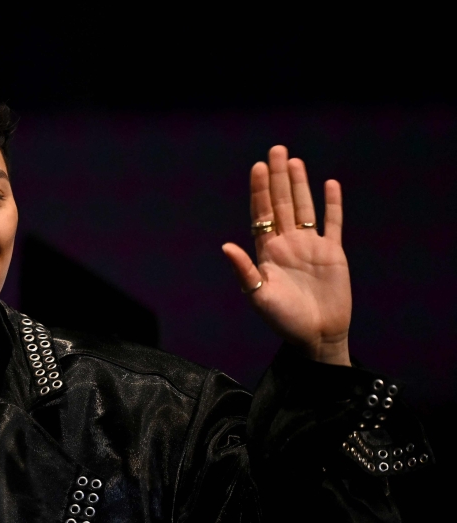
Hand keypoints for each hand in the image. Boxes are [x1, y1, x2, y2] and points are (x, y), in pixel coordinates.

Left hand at [222, 146, 351, 365]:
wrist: (316, 335)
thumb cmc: (283, 320)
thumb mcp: (258, 296)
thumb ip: (244, 270)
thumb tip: (225, 246)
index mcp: (267, 251)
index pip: (262, 213)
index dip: (259, 190)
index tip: (257, 167)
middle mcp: (287, 243)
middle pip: (282, 203)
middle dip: (277, 177)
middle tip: (275, 150)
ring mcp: (311, 246)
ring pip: (305, 208)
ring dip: (300, 185)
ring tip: (294, 161)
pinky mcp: (333, 253)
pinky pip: (332, 223)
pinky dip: (332, 204)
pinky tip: (329, 185)